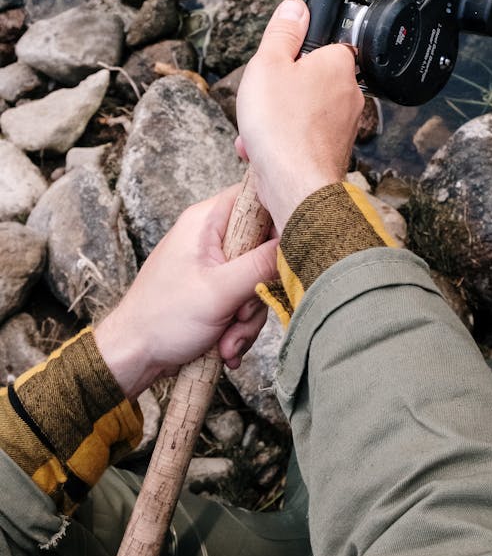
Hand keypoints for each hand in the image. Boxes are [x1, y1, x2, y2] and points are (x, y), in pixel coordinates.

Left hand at [94, 184, 278, 398]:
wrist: (133, 358)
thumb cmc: (161, 319)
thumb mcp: (219, 291)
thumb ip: (261, 265)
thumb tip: (295, 243)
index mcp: (206, 221)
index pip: (256, 197)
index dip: (278, 219)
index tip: (286, 251)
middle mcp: (211, 238)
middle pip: (263, 248)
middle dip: (259, 291)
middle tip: (240, 313)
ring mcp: (214, 266)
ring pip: (257, 281)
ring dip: (247, 317)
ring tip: (227, 338)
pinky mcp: (216, 291)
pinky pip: (245, 302)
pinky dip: (238, 327)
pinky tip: (224, 345)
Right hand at [235, 0, 364, 232]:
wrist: (295, 184)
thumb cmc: (282, 126)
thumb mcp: (268, 64)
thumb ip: (282, 32)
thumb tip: (295, 7)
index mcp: (339, 64)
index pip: (319, 46)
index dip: (291, 56)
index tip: (274, 66)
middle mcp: (350, 93)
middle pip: (307, 81)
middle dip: (278, 93)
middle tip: (262, 101)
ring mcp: (344, 125)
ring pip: (302, 111)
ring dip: (275, 120)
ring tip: (258, 132)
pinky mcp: (333, 151)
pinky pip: (303, 138)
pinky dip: (282, 142)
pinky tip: (263, 151)